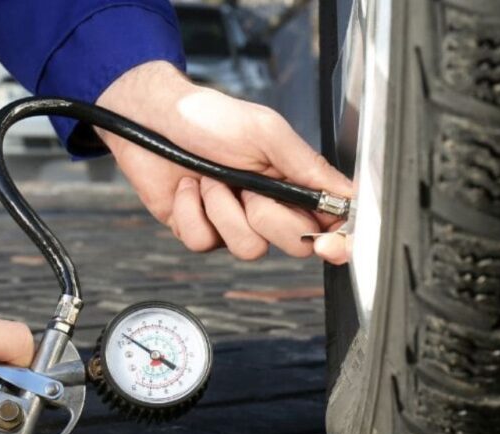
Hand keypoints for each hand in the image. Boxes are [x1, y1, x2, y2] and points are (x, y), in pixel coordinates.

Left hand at [95, 61, 351, 262]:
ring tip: (210, 180)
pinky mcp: (201, 232)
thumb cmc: (209, 117)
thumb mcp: (266, 132)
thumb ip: (308, 166)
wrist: (151, 118)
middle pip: (295, 245)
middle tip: (248, 187)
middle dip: (269, 217)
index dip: (337, 240)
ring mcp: (234, 223)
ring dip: (223, 210)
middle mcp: (269, 207)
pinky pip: (205, 243)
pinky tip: (188, 188)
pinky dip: (192, 211)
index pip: (330, 223)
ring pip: (249, 249)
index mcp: (293, 183)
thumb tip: (348, 194)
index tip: (328, 243)